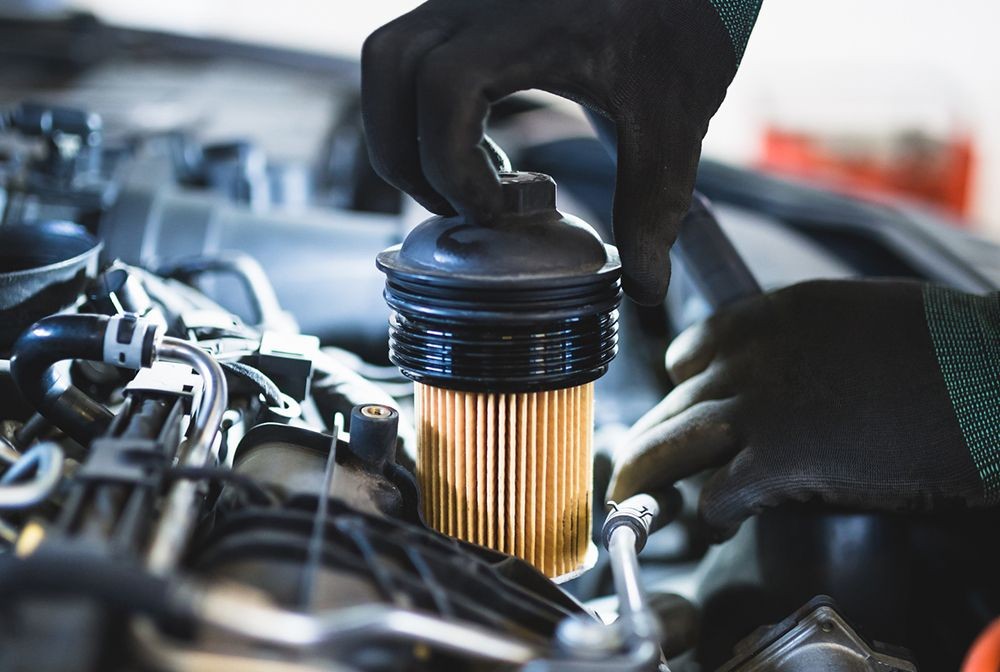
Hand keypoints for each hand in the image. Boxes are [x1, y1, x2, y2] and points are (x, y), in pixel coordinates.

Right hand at [361, 0, 759, 304]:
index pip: (444, 90)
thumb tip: (643, 286)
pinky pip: (414, 53)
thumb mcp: (672, 120)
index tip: (494, 210)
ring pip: (389, 56)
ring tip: (456, 179)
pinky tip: (480, 144)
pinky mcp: (474, 8)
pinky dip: (421, 108)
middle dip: (405, 153)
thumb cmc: (687, 24)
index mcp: (529, 24)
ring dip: (401, 128)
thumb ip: (652, 204)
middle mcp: (483, 0)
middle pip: (390, 68)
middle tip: (454, 205)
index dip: (451, 164)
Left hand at [608, 280, 997, 538]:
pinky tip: (715, 526)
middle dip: (649, 442)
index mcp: (770, 315)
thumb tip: (785, 379)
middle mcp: (751, 355)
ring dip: (648, 479)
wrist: (993, 376)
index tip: (679, 414)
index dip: (679, 390)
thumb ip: (805, 344)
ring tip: (636, 505)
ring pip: (670, 445)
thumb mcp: (858, 320)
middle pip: (671, 404)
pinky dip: (708, 516)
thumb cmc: (948, 352)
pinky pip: (716, 494)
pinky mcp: (782, 458)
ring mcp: (760, 405)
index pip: (689, 352)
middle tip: (635, 473)